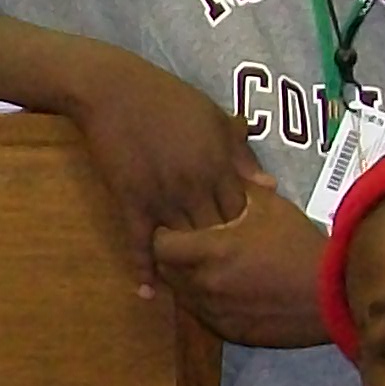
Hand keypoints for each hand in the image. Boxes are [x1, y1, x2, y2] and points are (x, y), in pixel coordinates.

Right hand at [64, 53, 258, 288]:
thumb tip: (270, 186)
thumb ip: (241, 154)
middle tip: (227, 275)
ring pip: (182, 243)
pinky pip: (139, 244)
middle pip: (216, 234)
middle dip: (222, 254)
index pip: (241, 212)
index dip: (246, 231)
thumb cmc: (168, 99)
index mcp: (218, 165)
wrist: (114, 91)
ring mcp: (162, 197)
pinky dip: (144, 270)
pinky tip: (148, 293)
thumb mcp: (214, 118)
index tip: (248, 244)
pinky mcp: (131, 202)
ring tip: (197, 289)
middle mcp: (194, 186)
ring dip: (189, 266)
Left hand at [150, 175, 335, 346]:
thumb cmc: (300, 245)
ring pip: (182, 294)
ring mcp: (214, 313)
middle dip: (173, 256)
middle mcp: (204, 286)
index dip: (165, 234)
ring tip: (211, 265)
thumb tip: (215, 177)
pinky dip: (207, 300)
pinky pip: (203, 314)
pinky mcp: (227, 333)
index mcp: (210, 253)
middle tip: (192, 244)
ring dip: (188, 279)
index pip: (159, 245)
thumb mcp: (269, 207)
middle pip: (166, 271)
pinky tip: (227, 288)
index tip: (177, 226)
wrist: (335, 293)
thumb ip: (234, 192)